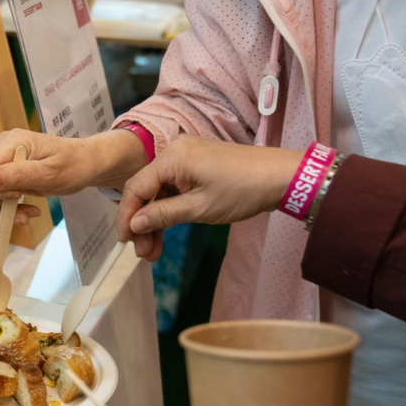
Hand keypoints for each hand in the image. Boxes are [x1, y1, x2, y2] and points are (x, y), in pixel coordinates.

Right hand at [0, 127, 146, 222]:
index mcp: (12, 141)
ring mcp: (0, 156)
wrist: (85, 163)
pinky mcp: (3, 168)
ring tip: (26, 213)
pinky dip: (3, 206)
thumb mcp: (51, 174)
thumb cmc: (74, 166)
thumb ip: (19, 175)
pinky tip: (23, 209)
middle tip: (20, 209)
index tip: (18, 197)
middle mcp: (1, 145)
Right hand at [116, 137, 301, 260]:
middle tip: (143, 253)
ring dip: (156, 220)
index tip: (124, 241)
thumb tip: (134, 225)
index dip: (126, 216)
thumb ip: (163, 215)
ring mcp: (187, 157)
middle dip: (142, 223)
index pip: (136, 188)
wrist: (282, 177)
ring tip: (153, 251)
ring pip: (160, 192)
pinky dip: (170, 209)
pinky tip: (166, 231)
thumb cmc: (242, 191)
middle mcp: (175, 152)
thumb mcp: (199, 208)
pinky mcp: (198, 164)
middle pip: (147, 190)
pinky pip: (174, 188)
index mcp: (172, 157)